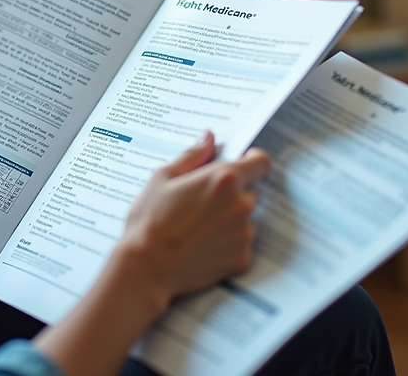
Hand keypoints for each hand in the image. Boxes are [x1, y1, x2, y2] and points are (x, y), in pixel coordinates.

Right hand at [31, 133, 269, 375]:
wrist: (146, 268)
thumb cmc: (149, 221)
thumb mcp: (162, 178)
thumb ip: (192, 156)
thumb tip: (208, 138)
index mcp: (224, 179)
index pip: (261, 162)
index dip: (252, 162)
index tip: (241, 166)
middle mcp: (241, 205)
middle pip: (251, 192)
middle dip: (233, 195)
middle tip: (202, 204)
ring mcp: (244, 234)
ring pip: (246, 220)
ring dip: (230, 221)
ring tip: (197, 229)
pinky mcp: (242, 258)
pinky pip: (241, 245)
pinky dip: (227, 245)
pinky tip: (201, 247)